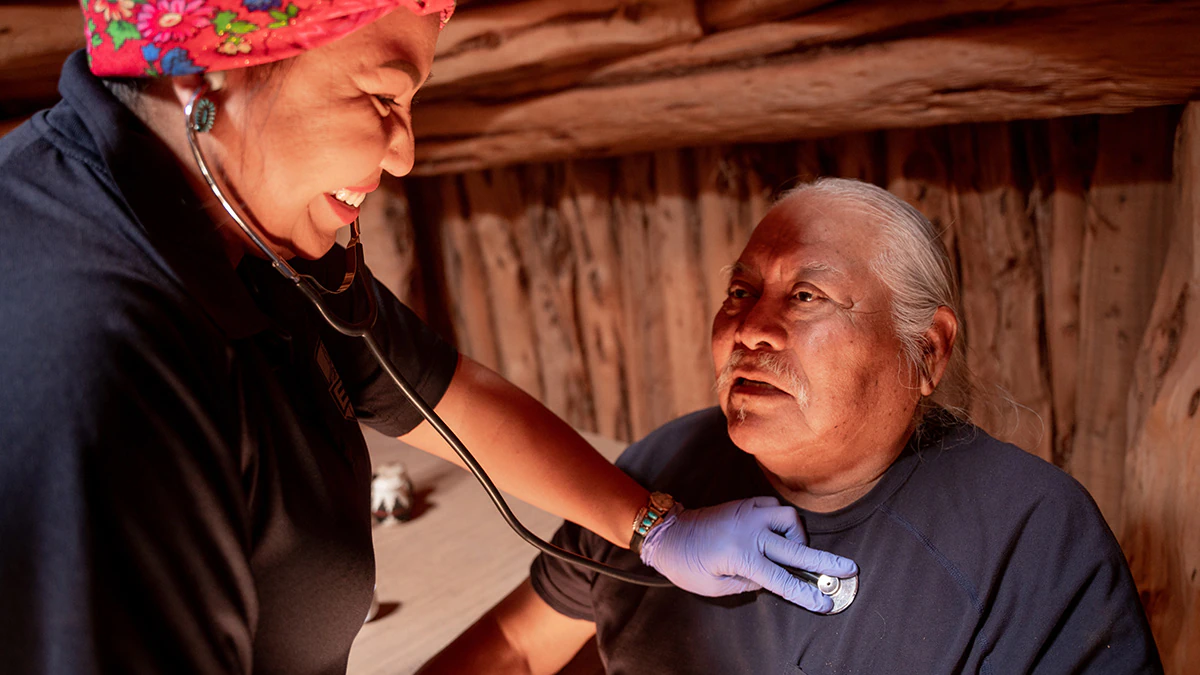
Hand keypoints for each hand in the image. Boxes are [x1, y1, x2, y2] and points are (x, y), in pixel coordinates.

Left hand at [639, 496, 856, 611]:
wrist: (668, 532)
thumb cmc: (687, 565)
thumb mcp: (716, 587)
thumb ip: (749, 583)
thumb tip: (774, 579)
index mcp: (740, 556)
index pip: (782, 579)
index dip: (806, 594)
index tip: (826, 602)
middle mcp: (749, 531)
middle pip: (796, 548)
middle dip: (825, 561)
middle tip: (849, 569)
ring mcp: (748, 513)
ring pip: (789, 519)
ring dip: (797, 535)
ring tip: (793, 551)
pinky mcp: (745, 503)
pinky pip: (775, 507)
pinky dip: (782, 520)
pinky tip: (778, 533)